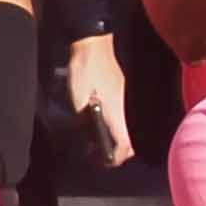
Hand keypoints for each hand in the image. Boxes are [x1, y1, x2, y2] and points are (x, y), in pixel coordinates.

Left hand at [63, 31, 131, 166]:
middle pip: (128, 141)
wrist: (94, 43)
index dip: (114, 159)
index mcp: (117, 113)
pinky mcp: (121, 92)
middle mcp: (126, 109)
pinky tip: (97, 118)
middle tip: (95, 153)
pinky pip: (122, 116)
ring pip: (125, 128)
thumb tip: (88, 139)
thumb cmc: (85, 70)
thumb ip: (83, 122)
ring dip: (113, 137)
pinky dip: (112, 124)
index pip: (124, 147)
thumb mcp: (77, 100)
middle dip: (114, 151)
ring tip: (93, 138)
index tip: (102, 161)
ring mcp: (125, 99)